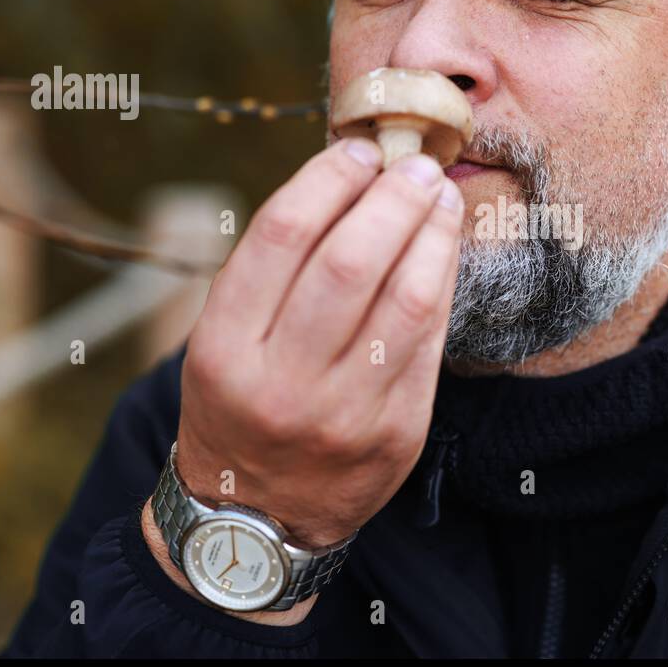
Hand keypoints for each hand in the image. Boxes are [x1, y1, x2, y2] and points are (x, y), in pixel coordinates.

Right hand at [173, 139, 463, 548]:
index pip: (283, 236)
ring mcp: (344, 414)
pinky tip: (444, 251)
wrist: (255, 516)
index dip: (329, 180)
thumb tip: (351, 178)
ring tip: (440, 197)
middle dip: (393, 199)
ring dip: (432, 234)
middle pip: (351, 262)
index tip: (358, 150)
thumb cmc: (241, 402)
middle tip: (415, 165)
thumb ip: (275, 270)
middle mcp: (281, 384)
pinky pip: (432, 342)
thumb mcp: (225, 341)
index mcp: (223, 349)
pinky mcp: (396, 434)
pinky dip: (443, 283)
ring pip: (407, 301)